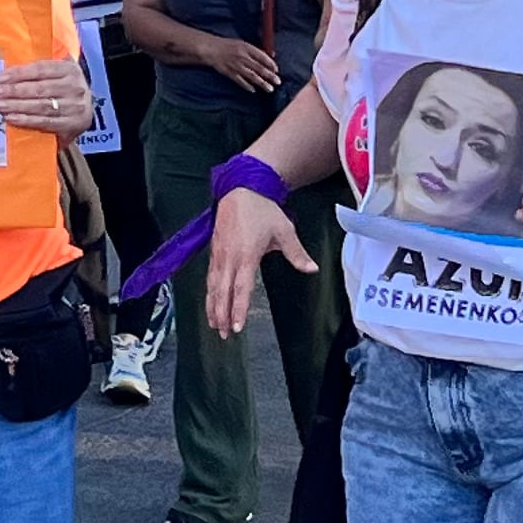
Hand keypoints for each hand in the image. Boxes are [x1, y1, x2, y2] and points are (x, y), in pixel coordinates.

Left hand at [0, 55, 97, 138]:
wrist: (85, 111)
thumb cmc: (63, 88)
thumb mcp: (57, 73)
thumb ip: (37, 70)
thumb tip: (6, 73)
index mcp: (70, 69)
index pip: (41, 69)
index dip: (20, 73)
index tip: (0, 78)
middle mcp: (75, 87)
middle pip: (40, 88)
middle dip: (14, 91)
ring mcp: (75, 107)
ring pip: (41, 106)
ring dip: (17, 106)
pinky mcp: (72, 125)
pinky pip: (46, 122)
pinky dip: (27, 120)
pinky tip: (12, 118)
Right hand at [203, 185, 314, 338]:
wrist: (242, 188)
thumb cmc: (264, 210)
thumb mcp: (284, 231)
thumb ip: (297, 253)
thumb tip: (312, 269)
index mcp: (246, 255)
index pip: (241, 288)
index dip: (237, 308)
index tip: (236, 326)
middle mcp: (229, 257)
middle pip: (222, 292)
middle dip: (221, 314)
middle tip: (224, 334)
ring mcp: (219, 253)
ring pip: (212, 285)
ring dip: (212, 306)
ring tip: (214, 324)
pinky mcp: (215, 250)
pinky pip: (210, 276)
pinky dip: (209, 292)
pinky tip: (211, 301)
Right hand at [209, 31, 281, 97]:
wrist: (211, 49)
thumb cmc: (228, 45)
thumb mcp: (242, 44)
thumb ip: (256, 51)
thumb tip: (271, 55)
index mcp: (246, 47)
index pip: (262, 56)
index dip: (270, 64)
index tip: (276, 70)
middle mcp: (242, 57)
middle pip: (259, 68)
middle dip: (269, 76)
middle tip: (278, 82)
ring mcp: (236, 66)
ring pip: (252, 76)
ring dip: (262, 83)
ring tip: (270, 89)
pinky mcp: (230, 73)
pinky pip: (240, 81)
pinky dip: (247, 86)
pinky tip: (253, 90)